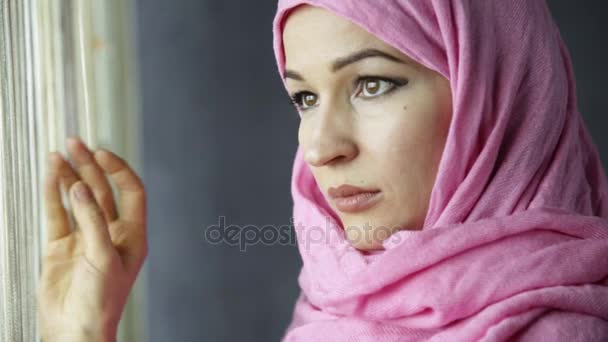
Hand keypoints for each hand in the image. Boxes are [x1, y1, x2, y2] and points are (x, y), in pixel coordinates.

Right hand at [37, 137, 146, 341]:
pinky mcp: (61, 246)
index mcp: (132, 235)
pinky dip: (53, 194)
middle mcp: (110, 232)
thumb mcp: (104, 258)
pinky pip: (57, 214)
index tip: (101, 153)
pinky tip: (50, 175)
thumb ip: (92, 221)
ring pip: (78, 198)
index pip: (131, 192)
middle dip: (90, 166)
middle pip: (102, 190)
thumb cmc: (101, 301)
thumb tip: (80, 187)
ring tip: (57, 153)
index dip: (118, 170)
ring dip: (69, 176)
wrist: (74, 331)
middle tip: (75, 142)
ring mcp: (84, 237)